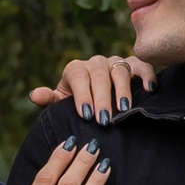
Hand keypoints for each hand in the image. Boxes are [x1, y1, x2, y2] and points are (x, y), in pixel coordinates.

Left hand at [30, 51, 153, 122]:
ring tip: (124, 110)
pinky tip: (150, 89)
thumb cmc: (78, 106)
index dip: (82, 95)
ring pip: (119, 70)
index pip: (78, 76)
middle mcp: (95, 63)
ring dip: (122, 90)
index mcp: (76, 70)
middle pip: (99, 74)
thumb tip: (34, 95)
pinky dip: (146, 75)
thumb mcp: (61, 105)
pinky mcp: (133, 65)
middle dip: (102, 98)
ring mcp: (115, 63)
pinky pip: (141, 65)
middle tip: (104, 121)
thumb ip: (49, 100)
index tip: (86, 115)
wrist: (97, 104)